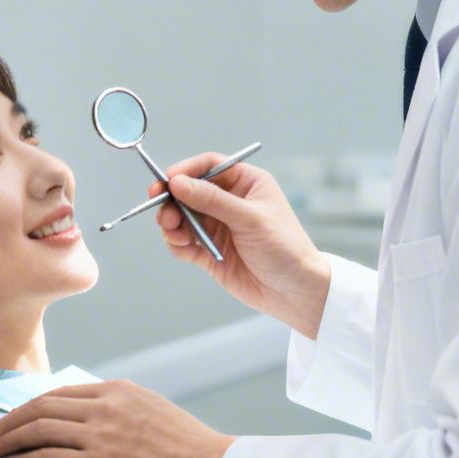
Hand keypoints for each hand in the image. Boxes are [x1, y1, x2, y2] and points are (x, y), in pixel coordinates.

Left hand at [0, 380, 232, 457]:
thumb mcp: (155, 412)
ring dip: (11, 439)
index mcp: (120, 390)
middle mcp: (106, 406)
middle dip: (13, 419)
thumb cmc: (190, 448)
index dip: (34, 404)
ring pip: (40, 428)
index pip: (63, 392)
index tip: (20, 417)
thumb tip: (100, 420)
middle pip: (43, 406)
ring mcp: (101, 434)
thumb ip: (125, 410)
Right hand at [154, 156, 330, 336]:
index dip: (185, 170)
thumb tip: (178, 183)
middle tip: (164, 212)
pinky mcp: (209, 251)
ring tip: (174, 233)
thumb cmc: (284, 248)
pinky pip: (184, 242)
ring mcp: (218, 227)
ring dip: (172, 223)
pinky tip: (183, 248)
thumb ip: (212, 200)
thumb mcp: (250, 218)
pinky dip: (177, 244)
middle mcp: (229, 202)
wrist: (294, 291)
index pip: (209, 166)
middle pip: (188, 191)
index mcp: (246, 183)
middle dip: (172, 200)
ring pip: (181, 217)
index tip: (167, 180)